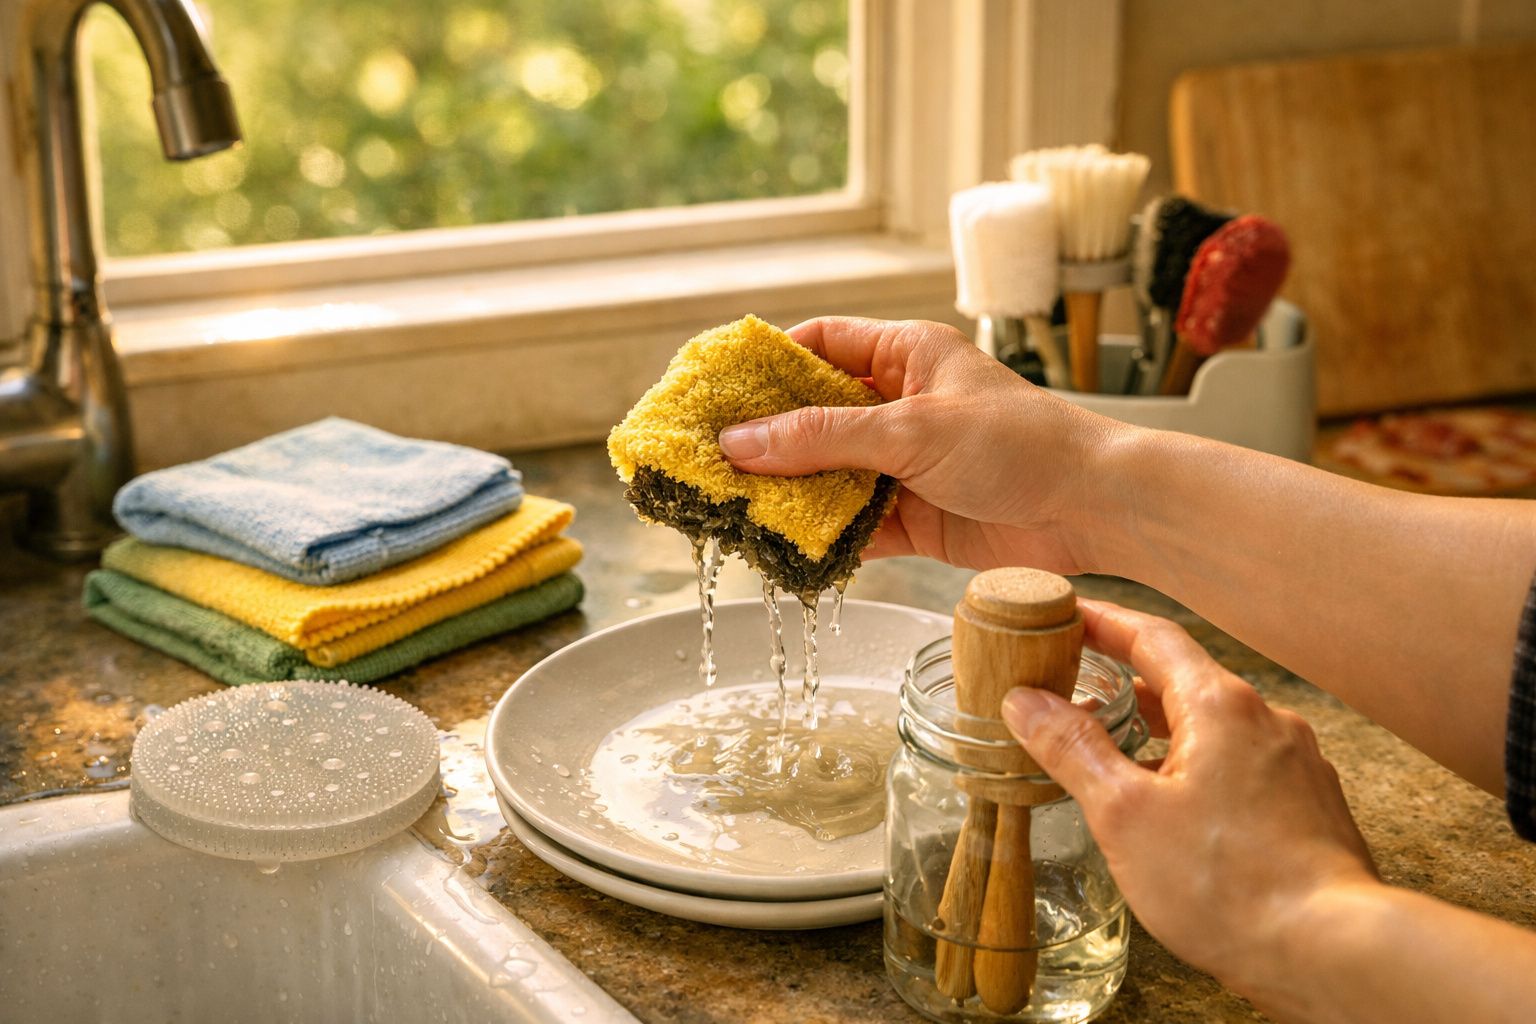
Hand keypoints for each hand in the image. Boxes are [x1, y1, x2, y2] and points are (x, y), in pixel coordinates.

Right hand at [716, 317, 1124, 574]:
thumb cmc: (1022, 444)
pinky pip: (853, 526)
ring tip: (733, 510)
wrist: (1093, 510)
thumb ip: (824, 438)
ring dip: (789, 494)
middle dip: (766, 440)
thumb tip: (741, 443)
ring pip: (828, 475)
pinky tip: (786, 550)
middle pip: (813, 417)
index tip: (716, 389)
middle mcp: (900, 407)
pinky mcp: (914, 518)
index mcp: (906, 356)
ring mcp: (904, 464)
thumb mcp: (913, 429)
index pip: (820, 346)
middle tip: (709, 460)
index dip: (767, 365)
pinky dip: (823, 539)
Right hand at [1001, 600, 1379, 996]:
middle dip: (1125, 680)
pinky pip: (1242, 766)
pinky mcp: (1308, 806)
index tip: (1064, 614)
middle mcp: (1267, 720)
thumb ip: (1073, 750)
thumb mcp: (1124, 814)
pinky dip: (1198, 767)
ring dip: (1161, 729)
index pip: (1152, 637)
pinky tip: (1176, 806)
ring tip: (1114, 751)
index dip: (1101, 621)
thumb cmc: (1229, 884)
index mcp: (1220, 706)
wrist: (1334, 951)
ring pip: (1214, 728)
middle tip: (1075, 684)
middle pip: (1183, 680)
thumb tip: (1027, 702)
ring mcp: (1295, 764)